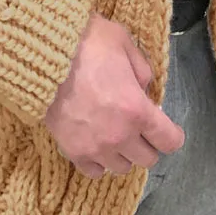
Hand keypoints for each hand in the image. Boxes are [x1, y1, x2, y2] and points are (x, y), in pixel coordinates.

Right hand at [43, 12, 185, 179]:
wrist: (43, 54)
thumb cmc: (87, 44)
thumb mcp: (124, 44)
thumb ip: (141, 71)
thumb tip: (143, 89)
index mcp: (138, 110)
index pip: (169, 141)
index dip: (171, 134)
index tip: (166, 128)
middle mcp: (120, 135)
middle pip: (147, 159)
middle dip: (148, 143)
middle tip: (138, 128)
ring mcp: (95, 147)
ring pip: (121, 168)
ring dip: (123, 153)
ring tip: (115, 135)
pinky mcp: (72, 150)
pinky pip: (94, 170)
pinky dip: (99, 161)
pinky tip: (96, 144)